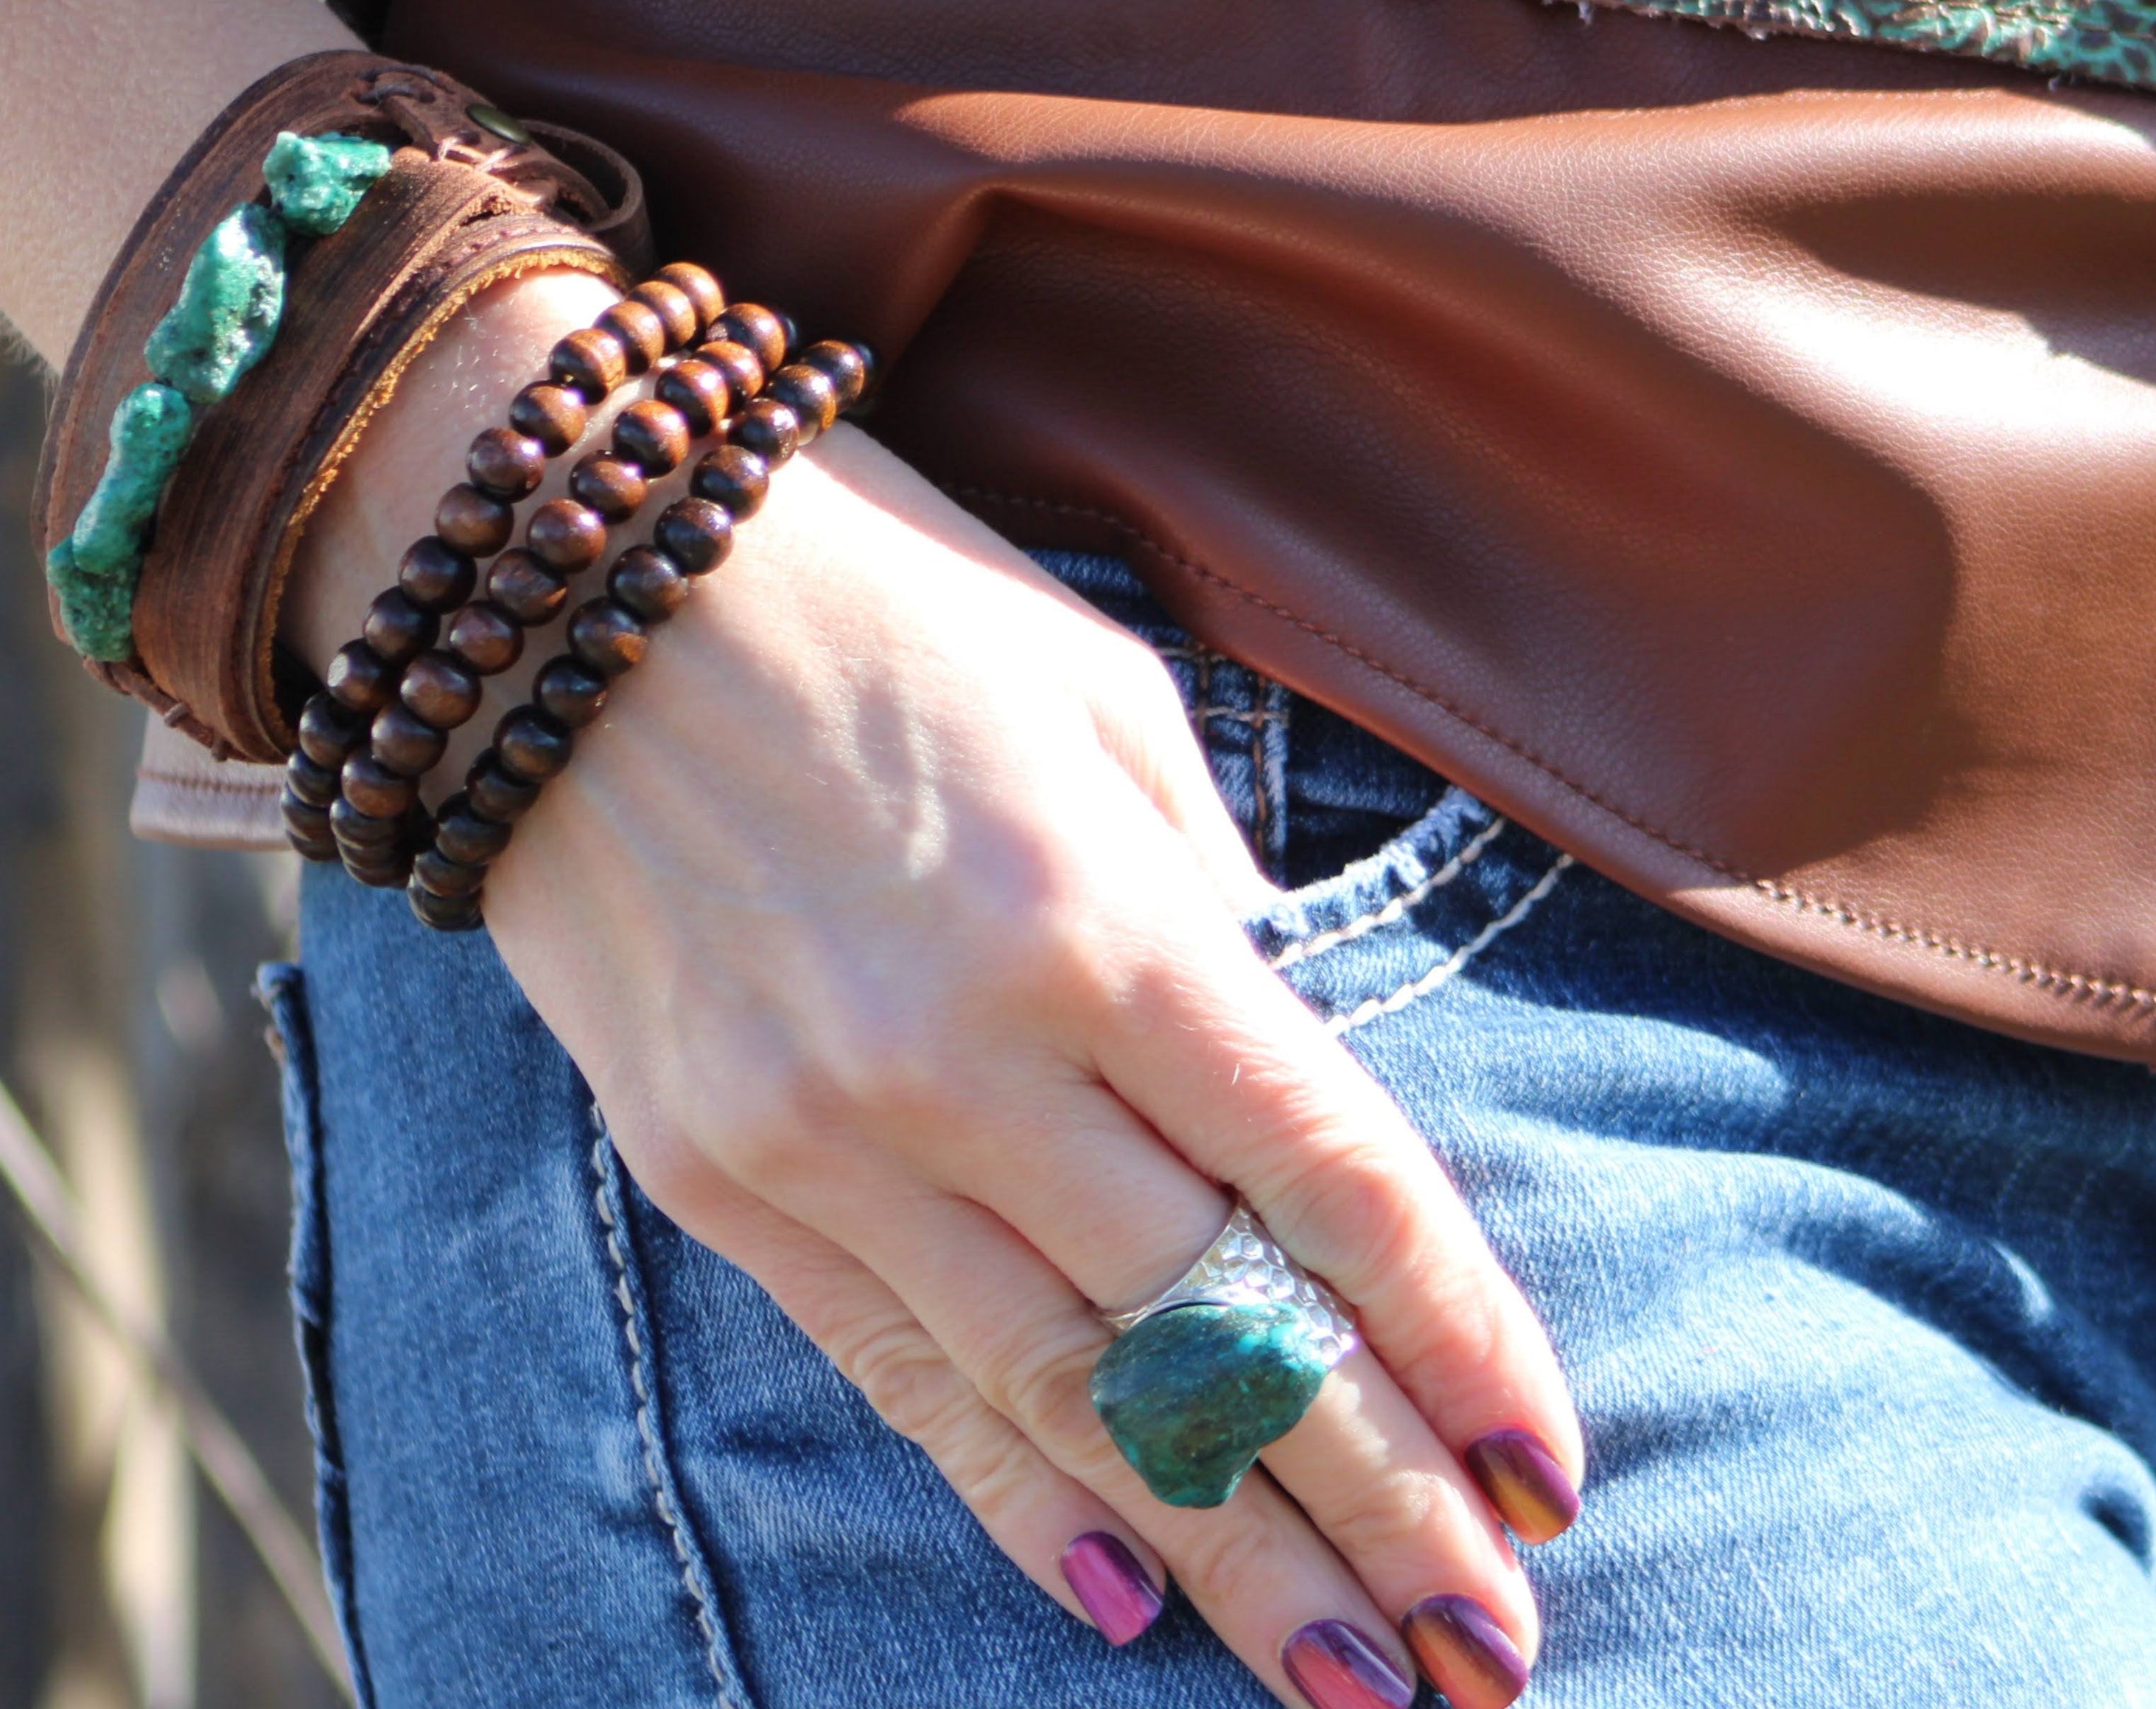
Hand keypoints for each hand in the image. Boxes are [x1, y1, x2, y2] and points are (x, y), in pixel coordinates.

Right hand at [290, 272, 1576, 1708]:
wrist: (575, 585)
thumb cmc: (896, 604)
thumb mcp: (1105, 695)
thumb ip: (1210, 893)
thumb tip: (1283, 1056)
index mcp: (1099, 909)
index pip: (1325, 1171)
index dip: (1455, 1331)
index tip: (1551, 1462)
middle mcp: (968, 1049)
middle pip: (1216, 1325)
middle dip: (1375, 1496)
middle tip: (1494, 1638)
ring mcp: (824, 1132)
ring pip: (1067, 1396)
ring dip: (1224, 1553)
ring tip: (1350, 1676)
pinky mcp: (713, 1176)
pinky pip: (896, 1373)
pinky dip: (1016, 1498)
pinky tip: (1124, 1605)